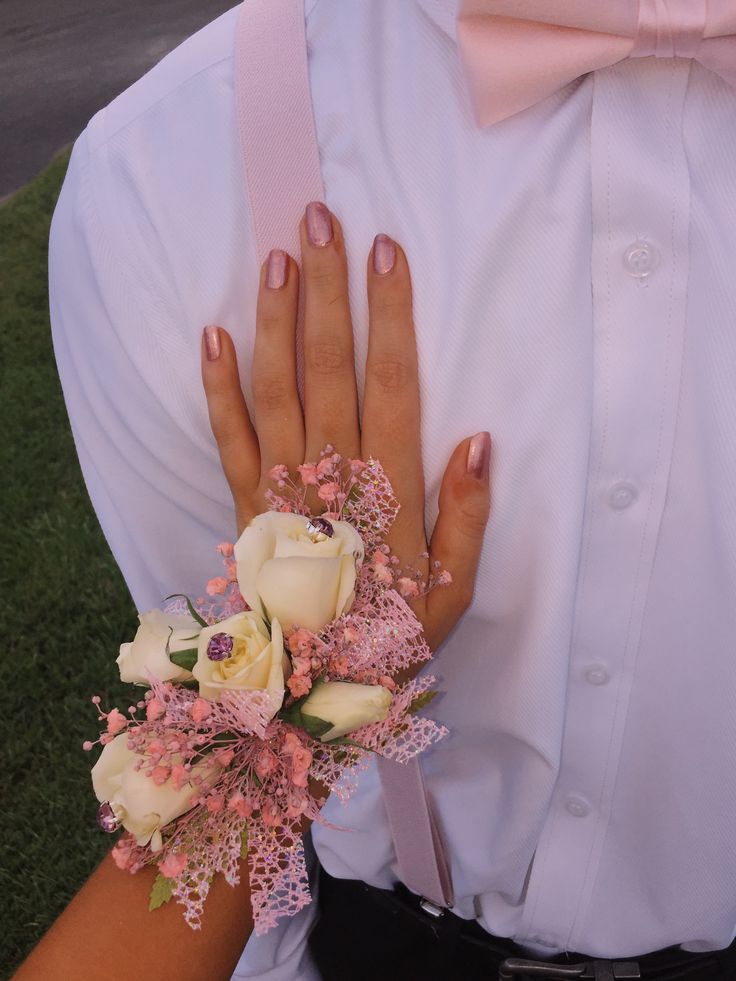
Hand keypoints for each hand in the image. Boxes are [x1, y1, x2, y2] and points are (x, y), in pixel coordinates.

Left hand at [201, 202, 490, 652]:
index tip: (386, 252)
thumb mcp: (452, 592)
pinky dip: (216, 385)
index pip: (392, 384)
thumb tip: (481, 439)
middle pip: (328, 367)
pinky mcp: (243, 503)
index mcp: (387, 492)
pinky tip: (213, 332)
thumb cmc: (390, 637)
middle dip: (327, 289)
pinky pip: (226, 436)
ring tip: (279, 255)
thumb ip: (468, 517)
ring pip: (276, 387)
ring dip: (277, 318)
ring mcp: (279, 486)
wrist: (310, 690)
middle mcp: (329, 475)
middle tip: (321, 219)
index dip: (390, 315)